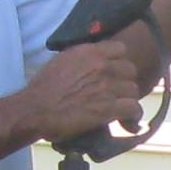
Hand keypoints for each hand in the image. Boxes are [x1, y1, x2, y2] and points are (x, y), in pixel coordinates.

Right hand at [21, 40, 143, 140]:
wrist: (36, 109)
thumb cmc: (43, 88)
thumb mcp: (62, 60)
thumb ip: (82, 57)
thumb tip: (92, 60)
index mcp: (90, 52)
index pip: (121, 49)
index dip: (119, 62)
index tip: (114, 71)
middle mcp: (102, 66)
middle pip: (130, 70)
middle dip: (124, 81)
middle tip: (116, 92)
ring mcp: (107, 86)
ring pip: (133, 90)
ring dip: (127, 99)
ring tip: (120, 108)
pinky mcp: (109, 107)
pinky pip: (134, 108)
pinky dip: (132, 115)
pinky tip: (127, 120)